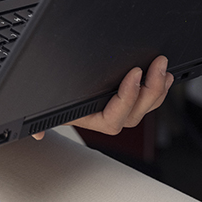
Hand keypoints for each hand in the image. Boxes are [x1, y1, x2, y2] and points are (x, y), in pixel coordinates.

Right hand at [32, 56, 172, 139]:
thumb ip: (40, 122)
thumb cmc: (48, 101)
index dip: (127, 98)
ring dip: (157, 89)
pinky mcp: (125, 97)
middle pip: (135, 113)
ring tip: (163, 69)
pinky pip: (146, 99)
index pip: (113, 119)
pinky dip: (157, 87)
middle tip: (156, 66)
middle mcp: (105, 116)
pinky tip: (163, 75)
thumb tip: (37, 135)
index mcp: (88, 119)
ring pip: (144, 107)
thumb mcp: (40, 107)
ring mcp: (117, 108)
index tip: (133, 75)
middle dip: (149, 90)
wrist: (49, 98)